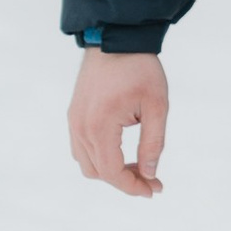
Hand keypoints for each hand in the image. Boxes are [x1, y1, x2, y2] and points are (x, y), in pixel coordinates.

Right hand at [70, 50, 168, 197]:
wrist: (115, 39)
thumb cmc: (140, 70)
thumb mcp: (157, 106)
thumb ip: (153, 143)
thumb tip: (150, 174)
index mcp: (99, 126)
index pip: (111, 171)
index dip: (132, 187)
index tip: (154, 190)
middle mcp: (80, 127)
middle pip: (98, 172)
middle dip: (125, 181)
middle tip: (153, 181)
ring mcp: (73, 122)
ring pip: (87, 164)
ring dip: (111, 171)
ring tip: (139, 168)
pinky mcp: (73, 116)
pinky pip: (81, 149)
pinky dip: (100, 158)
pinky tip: (123, 154)